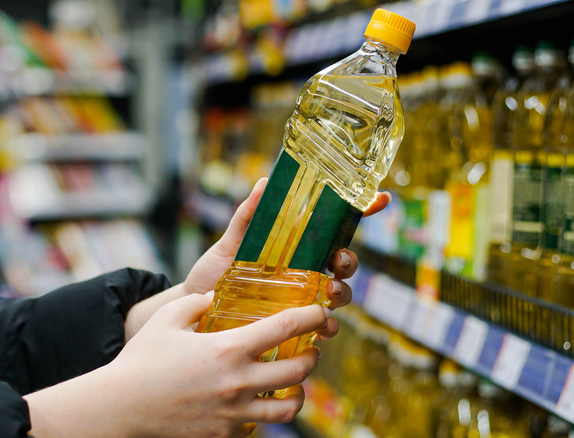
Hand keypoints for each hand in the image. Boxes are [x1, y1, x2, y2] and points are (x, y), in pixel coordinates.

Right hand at [25, 293, 330, 437]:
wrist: (122, 408)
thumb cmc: (142, 360)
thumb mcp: (168, 318)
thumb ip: (197, 302)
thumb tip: (216, 296)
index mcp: (228, 348)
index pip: (286, 328)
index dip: (311, 316)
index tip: (321, 312)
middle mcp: (239, 382)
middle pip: (299, 371)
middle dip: (312, 357)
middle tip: (308, 350)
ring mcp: (235, 414)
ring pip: (289, 408)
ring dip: (298, 392)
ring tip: (293, 383)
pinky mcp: (225, 435)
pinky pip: (259, 426)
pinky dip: (265, 414)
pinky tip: (256, 403)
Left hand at [184, 178, 391, 306]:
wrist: (192, 312)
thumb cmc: (213, 275)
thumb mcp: (228, 245)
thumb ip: (246, 217)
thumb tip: (262, 183)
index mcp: (295, 247)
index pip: (334, 227)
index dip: (362, 211)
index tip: (381, 198)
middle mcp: (304, 272)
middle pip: (343, 262)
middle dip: (350, 260)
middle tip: (340, 260)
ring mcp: (302, 299)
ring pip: (339, 294)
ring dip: (342, 292)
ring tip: (329, 291)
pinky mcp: (294, 326)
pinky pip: (322, 327)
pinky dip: (328, 326)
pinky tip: (322, 325)